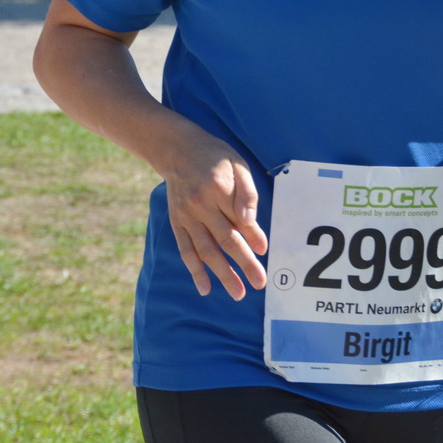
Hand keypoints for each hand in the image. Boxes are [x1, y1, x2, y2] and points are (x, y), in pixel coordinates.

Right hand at [155, 124, 268, 299]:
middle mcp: (200, 205)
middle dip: (244, 264)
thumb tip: (250, 224)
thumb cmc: (215, 157)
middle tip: (259, 284)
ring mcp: (186, 216)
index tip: (265, 252)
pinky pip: (186, 250)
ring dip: (222, 274)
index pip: (240, 219)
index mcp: (218, 189)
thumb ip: (246, 195)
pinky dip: (195, 271)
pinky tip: (205, 288)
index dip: (254, 237)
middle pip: (225, 240)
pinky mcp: (177, 222)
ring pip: (206, 251)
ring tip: (238, 293)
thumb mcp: (237, 165)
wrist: (177, 149)